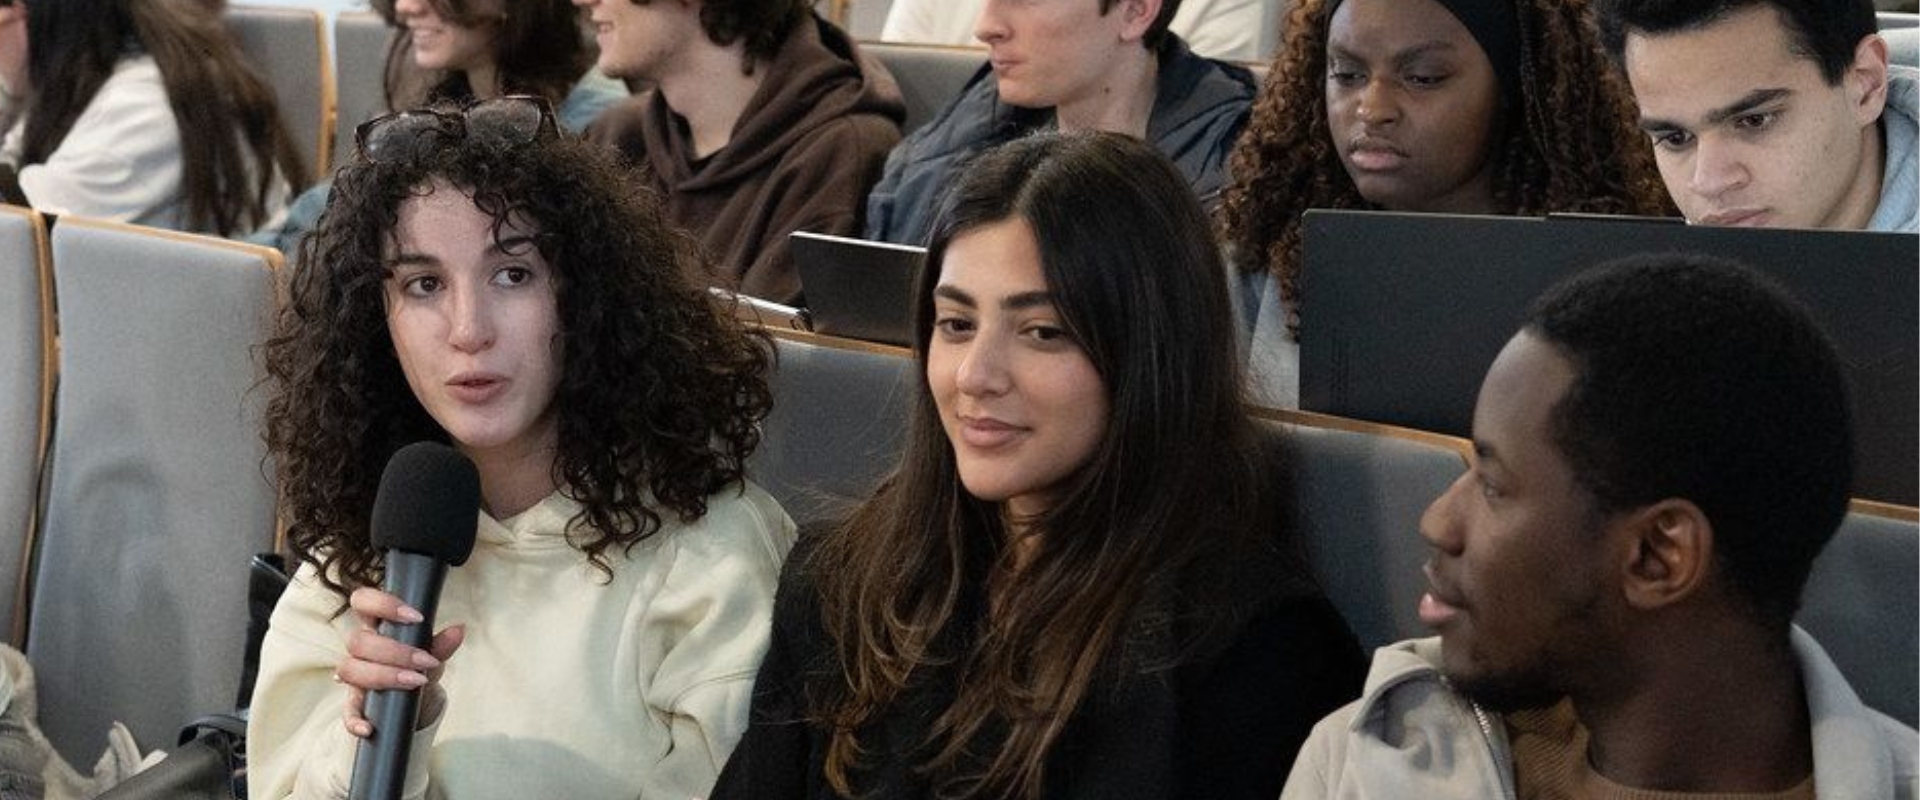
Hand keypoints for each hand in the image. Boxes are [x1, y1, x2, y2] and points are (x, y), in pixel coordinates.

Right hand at [334, 586, 464, 738]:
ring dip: (383, 676)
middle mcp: (361, 649)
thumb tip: (459, 629)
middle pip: (358, 641)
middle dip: (395, 651)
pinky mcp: (355, 703)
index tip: (415, 617)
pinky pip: (347, 712)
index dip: (383, 604)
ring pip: (349, 669)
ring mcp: (355, 676)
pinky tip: (369, 727)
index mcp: (377, 626)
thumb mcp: (433, 653)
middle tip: (426, 661)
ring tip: (416, 681)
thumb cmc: (419, 664)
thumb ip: (442, 644)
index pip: (362, 601)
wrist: (416, 698)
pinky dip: (355, 720)